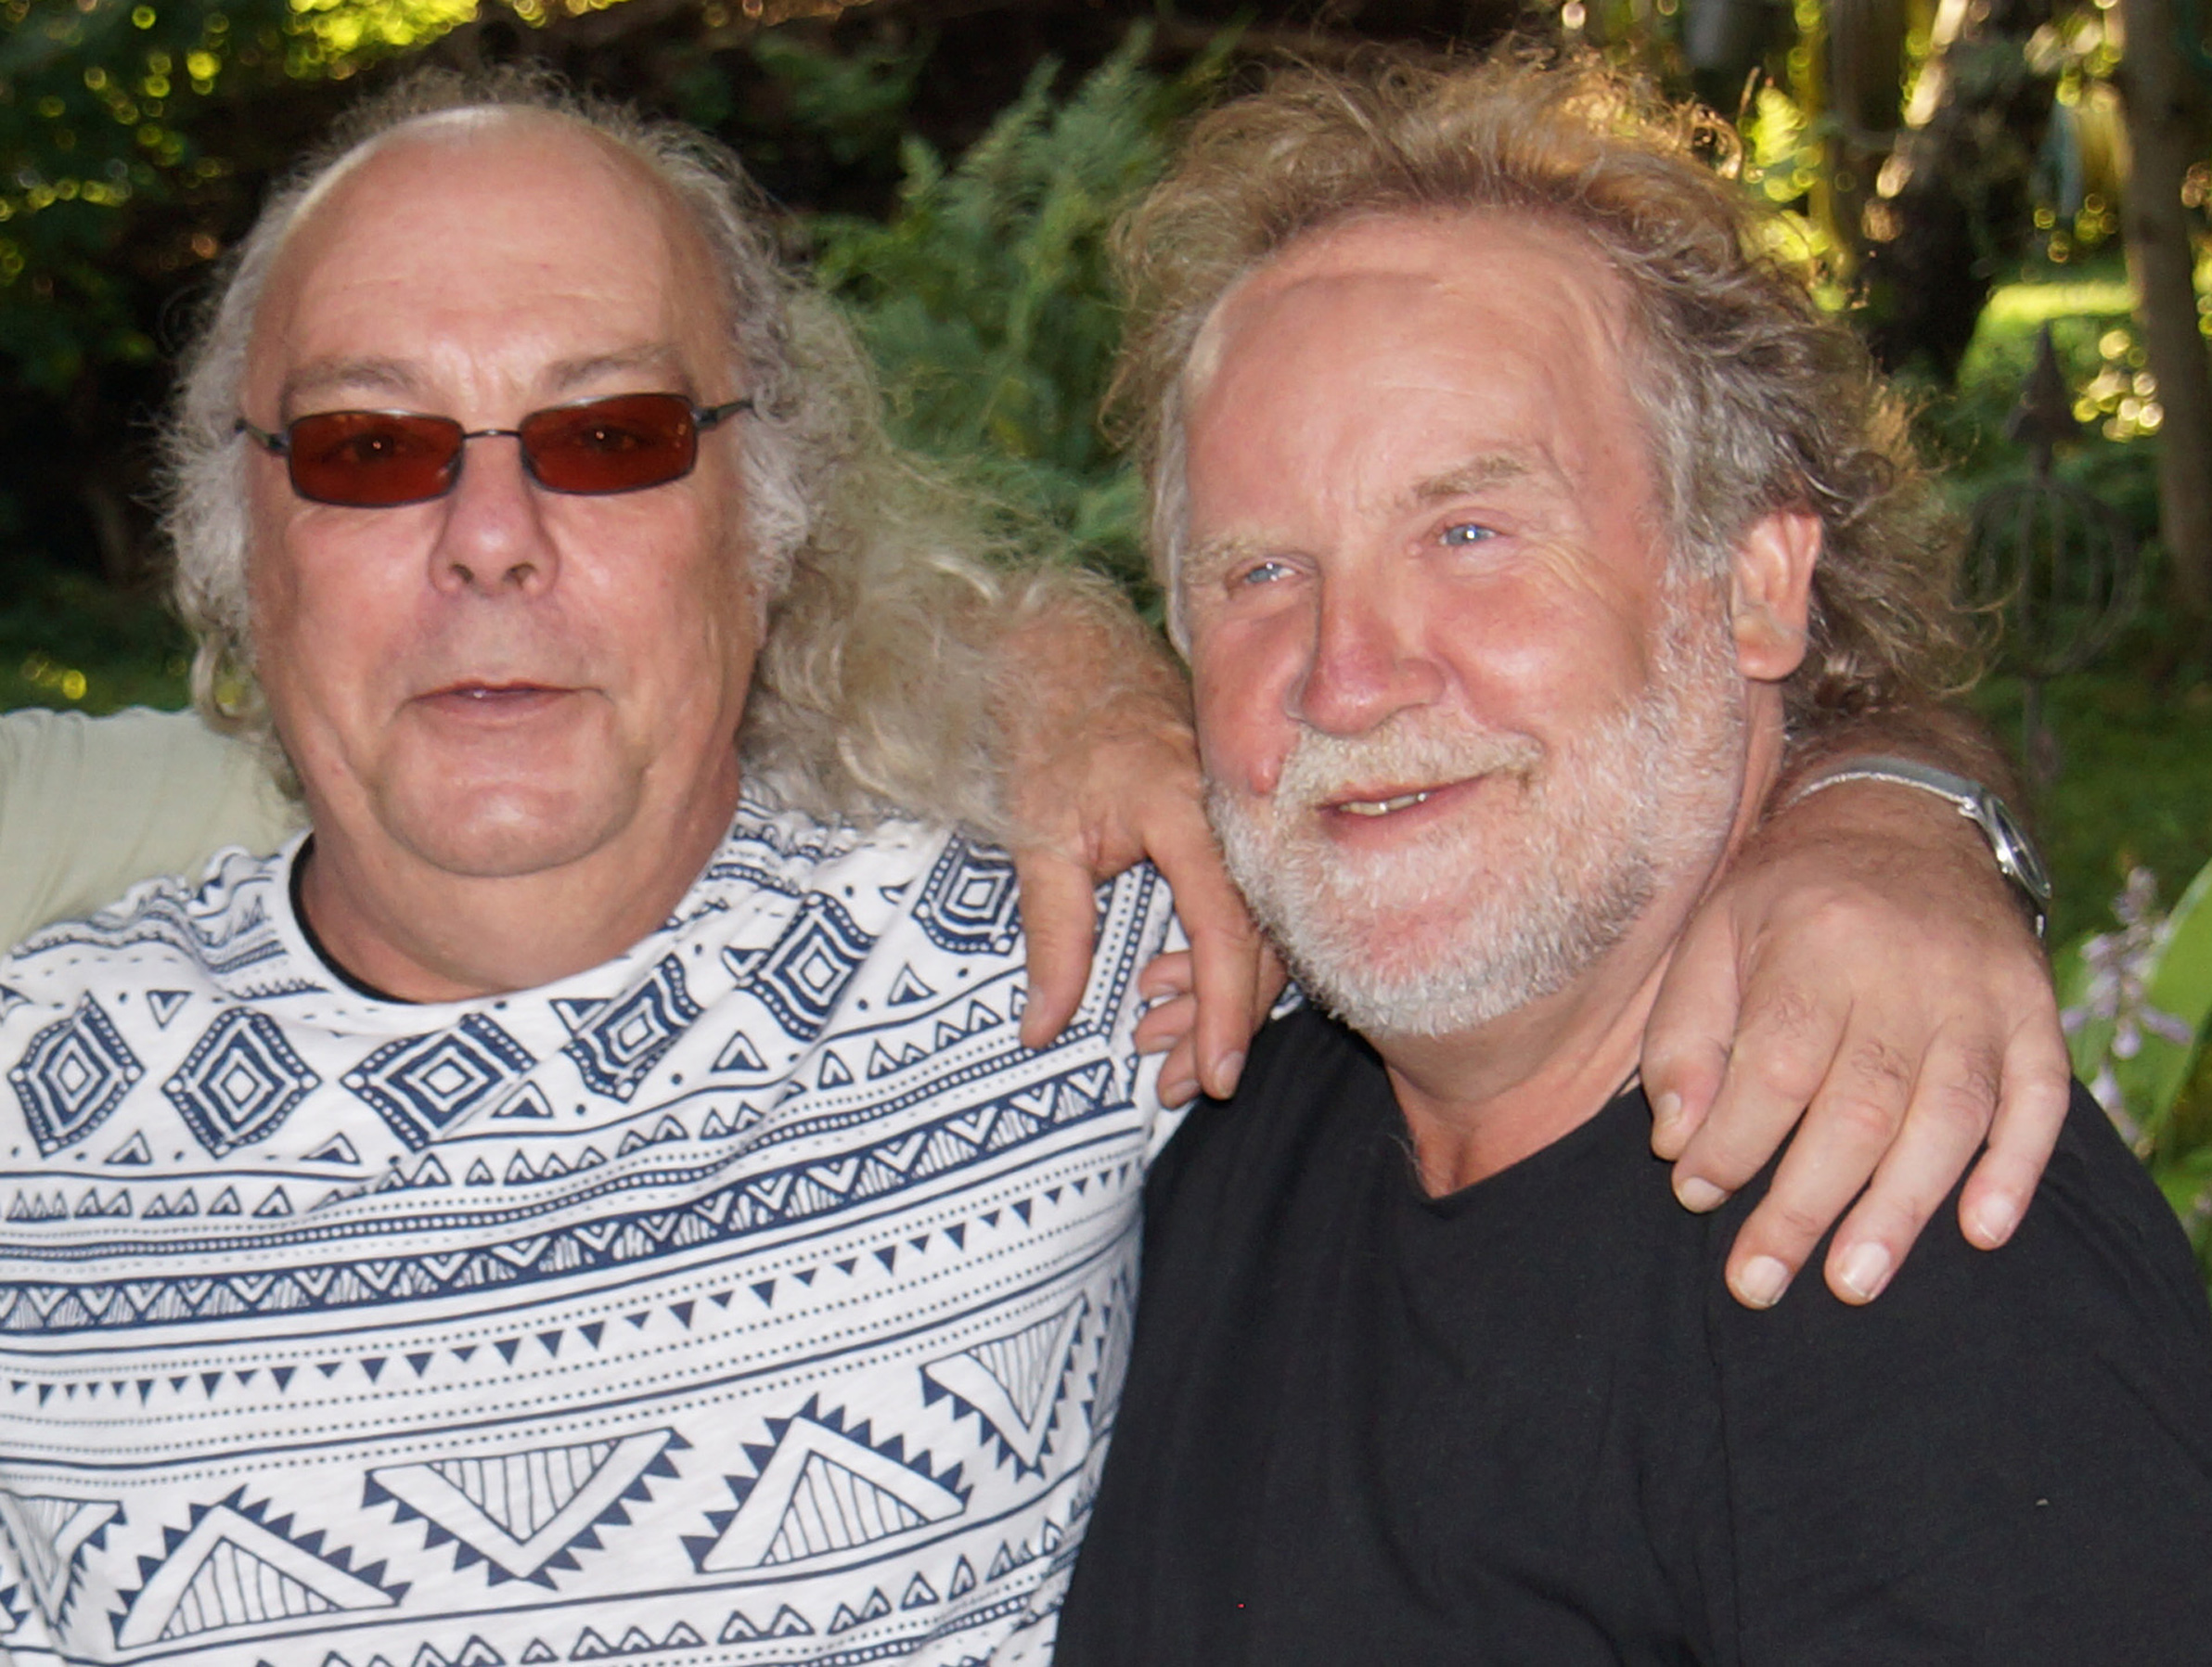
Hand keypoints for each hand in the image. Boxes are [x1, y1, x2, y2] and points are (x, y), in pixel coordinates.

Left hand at [999, 586, 1276, 1098]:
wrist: (1072, 655)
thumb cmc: (1053, 735)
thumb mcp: (1041, 839)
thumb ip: (1053, 936)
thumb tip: (1043, 1029)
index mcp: (1190, 812)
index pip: (1228, 931)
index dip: (1223, 1011)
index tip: (1213, 1074)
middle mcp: (1234, 818)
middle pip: (1258, 945)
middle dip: (1219, 1025)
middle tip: (1174, 1085)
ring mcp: (1243, 820)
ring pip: (1259, 932)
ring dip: (1217, 998)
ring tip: (1159, 1046)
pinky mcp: (1236, 828)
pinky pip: (1247, 906)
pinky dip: (1215, 958)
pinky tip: (1168, 987)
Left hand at [1642, 780, 2071, 1308]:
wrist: (1903, 817)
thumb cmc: (1789, 894)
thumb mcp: (1712, 934)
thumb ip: (1684, 1036)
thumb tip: (1675, 1139)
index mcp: (1817, 945)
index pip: (1776, 1064)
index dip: (1735, 1140)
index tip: (1695, 1194)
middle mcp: (1907, 973)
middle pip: (1859, 1107)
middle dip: (1804, 1205)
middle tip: (1758, 1281)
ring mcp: (1981, 995)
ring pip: (1948, 1118)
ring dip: (1900, 1209)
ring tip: (1853, 1282)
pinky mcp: (2034, 1013)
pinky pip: (2040, 1099)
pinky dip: (2016, 1170)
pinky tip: (1980, 1230)